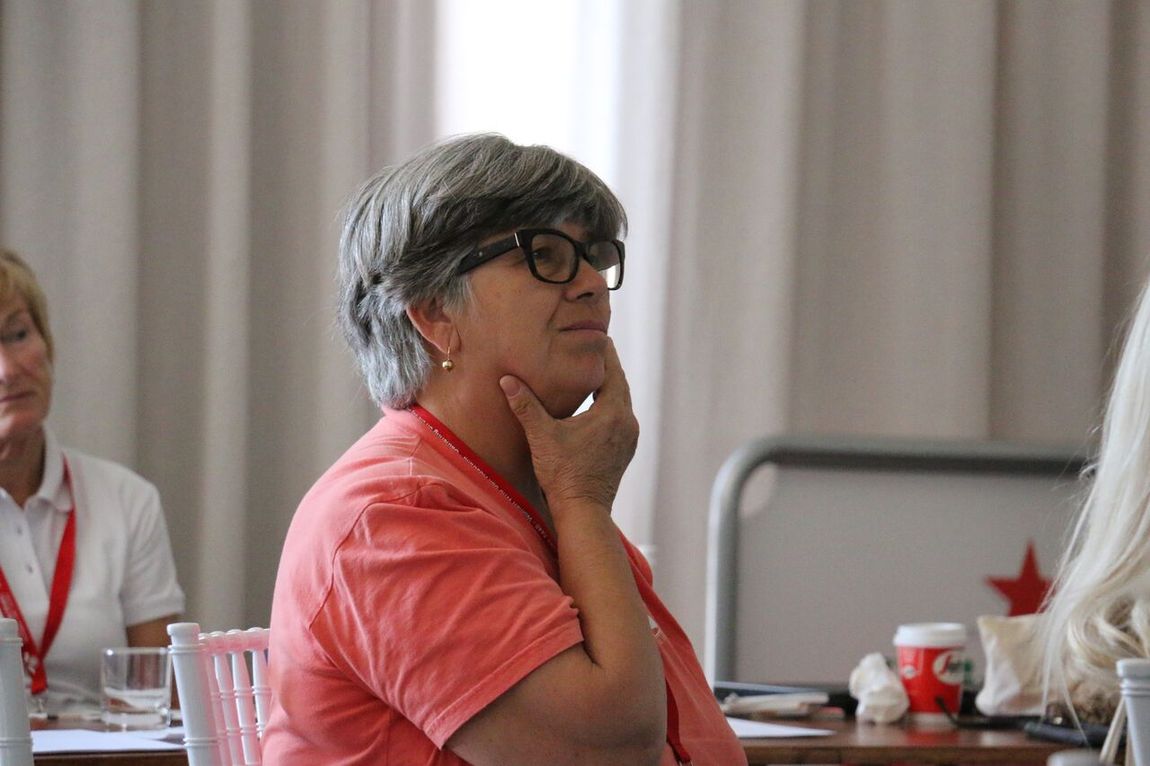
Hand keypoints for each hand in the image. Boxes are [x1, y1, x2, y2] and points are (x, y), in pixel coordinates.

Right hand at [499, 339, 638, 508]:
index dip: (604, 353)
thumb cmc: (563, 475)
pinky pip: (620, 418)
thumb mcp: (542, 436)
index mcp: (612, 413)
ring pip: (621, 402)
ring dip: (608, 387)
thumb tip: (506, 380)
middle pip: (619, 385)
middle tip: (594, 348)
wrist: (583, 512)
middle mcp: (627, 423)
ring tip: (593, 372)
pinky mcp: (624, 450)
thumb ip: (526, 406)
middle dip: (606, 367)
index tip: (597, 335)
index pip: (612, 372)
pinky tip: (595, 405)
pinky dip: (609, 405)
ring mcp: (629, 438)